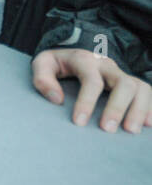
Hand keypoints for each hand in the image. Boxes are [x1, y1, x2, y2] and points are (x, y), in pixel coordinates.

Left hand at [32, 48, 151, 133]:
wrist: (73, 52)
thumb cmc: (58, 63)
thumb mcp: (43, 64)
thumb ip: (42, 78)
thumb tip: (56, 99)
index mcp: (85, 60)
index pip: (92, 80)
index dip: (87, 102)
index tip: (79, 122)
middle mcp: (108, 66)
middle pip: (123, 83)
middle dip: (118, 107)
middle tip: (108, 129)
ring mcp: (122, 74)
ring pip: (141, 88)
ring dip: (140, 110)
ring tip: (131, 131)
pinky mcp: (131, 84)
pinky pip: (148, 93)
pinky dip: (151, 108)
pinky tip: (149, 125)